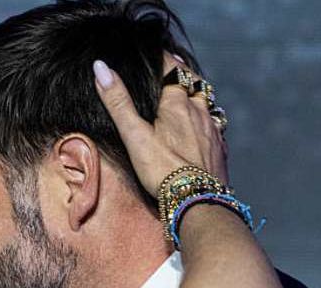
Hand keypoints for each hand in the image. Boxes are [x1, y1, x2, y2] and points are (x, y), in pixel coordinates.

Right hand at [91, 57, 228, 193]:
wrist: (198, 201)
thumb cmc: (163, 169)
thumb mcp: (134, 135)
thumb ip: (118, 102)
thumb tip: (101, 67)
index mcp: (177, 103)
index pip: (172, 69)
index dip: (164, 59)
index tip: (156, 54)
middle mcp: (199, 112)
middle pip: (195, 84)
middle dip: (184, 76)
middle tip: (175, 71)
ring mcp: (212, 130)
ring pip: (207, 104)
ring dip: (197, 97)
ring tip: (188, 97)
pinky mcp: (220, 149)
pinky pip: (215, 127)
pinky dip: (207, 121)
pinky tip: (203, 129)